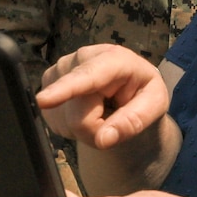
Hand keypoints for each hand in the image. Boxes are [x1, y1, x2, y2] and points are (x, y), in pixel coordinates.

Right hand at [37, 44, 168, 148]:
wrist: (126, 88)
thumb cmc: (143, 93)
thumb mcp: (154, 106)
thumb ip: (132, 122)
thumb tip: (103, 139)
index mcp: (114, 58)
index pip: (88, 77)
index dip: (64, 89)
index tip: (43, 100)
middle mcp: (81, 57)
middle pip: (76, 113)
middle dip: (93, 130)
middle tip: (112, 124)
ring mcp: (61, 68)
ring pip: (62, 118)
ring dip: (81, 128)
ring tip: (99, 113)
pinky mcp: (48, 80)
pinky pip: (51, 117)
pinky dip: (69, 124)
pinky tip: (84, 110)